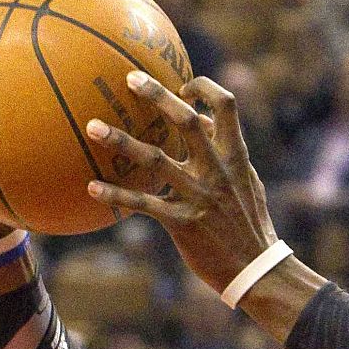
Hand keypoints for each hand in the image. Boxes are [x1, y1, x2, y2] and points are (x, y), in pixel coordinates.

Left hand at [84, 71, 277, 293]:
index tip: (182, 87)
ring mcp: (199, 196)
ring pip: (155, 160)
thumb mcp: (248, 183)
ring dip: (121, 141)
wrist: (257, 269)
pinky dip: (115, 195)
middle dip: (158, 95)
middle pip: (186, 121)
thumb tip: (202, 121)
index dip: (203, 89)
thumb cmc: (249, 224)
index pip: (226, 107)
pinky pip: (142, 204)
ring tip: (93, 127)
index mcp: (236, 157)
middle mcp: (217, 171)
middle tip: (130, 79)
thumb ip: (227, 152)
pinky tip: (91, 188)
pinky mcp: (182, 223)